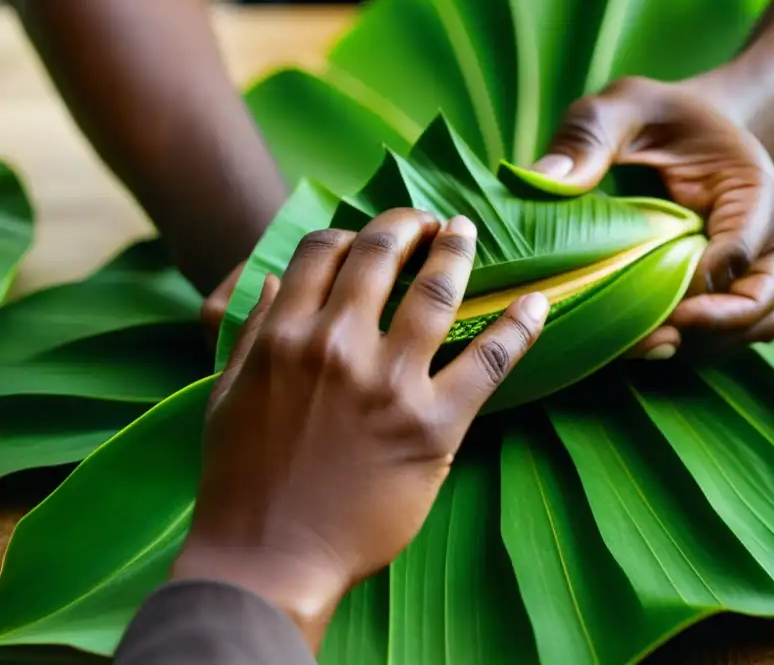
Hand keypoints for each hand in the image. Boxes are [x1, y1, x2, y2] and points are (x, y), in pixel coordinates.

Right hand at [171, 208, 548, 650]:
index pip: (324, 250)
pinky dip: (520, 326)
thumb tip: (276, 277)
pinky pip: (489, 362)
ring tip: (466, 232)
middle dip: (409, 224)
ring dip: (457, 251)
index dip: (351, 233)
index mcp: (286, 335)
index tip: (370, 237)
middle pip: (383, 252)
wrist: (268, 560)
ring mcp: (390, 384)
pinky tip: (538, 301)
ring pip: (436, 292)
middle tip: (429, 221)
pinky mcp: (434, 427)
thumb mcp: (227, 394)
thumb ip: (253, 330)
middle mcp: (338, 347)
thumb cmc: (240, 481)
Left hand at [532, 75, 773, 357]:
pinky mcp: (738, 291)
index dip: (696, 284)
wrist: (689, 129)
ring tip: (639, 344)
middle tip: (643, 337)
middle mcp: (772, 235)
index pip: (741, 252)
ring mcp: (761, 267)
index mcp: (754, 188)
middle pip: (757, 304)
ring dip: (699, 343)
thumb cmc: (657, 116)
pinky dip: (695, 344)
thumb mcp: (621, 107)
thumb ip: (590, 136)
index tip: (645, 294)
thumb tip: (543, 179)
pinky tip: (645, 339)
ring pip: (751, 329)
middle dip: (703, 328)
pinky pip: (731, 335)